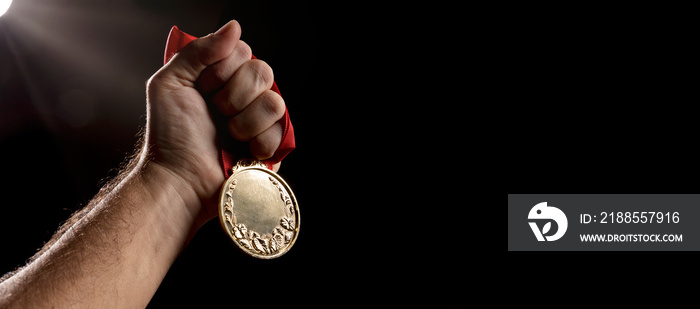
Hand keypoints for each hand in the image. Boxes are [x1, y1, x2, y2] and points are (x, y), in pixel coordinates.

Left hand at [144, 20, 285, 225]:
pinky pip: (282, 129)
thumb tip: (234, 26)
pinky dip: (259, 141)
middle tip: (215, 113)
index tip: (202, 89)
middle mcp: (244, 95)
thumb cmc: (170, 135)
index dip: (222, 69)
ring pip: (275, 101)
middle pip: (263, 72)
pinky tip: (243, 151)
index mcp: (222, 78)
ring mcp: (260, 120)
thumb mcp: (171, 82)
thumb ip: (198, 50)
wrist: (179, 177)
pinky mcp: (273, 145)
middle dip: (233, 95)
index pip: (243, 52)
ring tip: (228, 136)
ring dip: (245, 121)